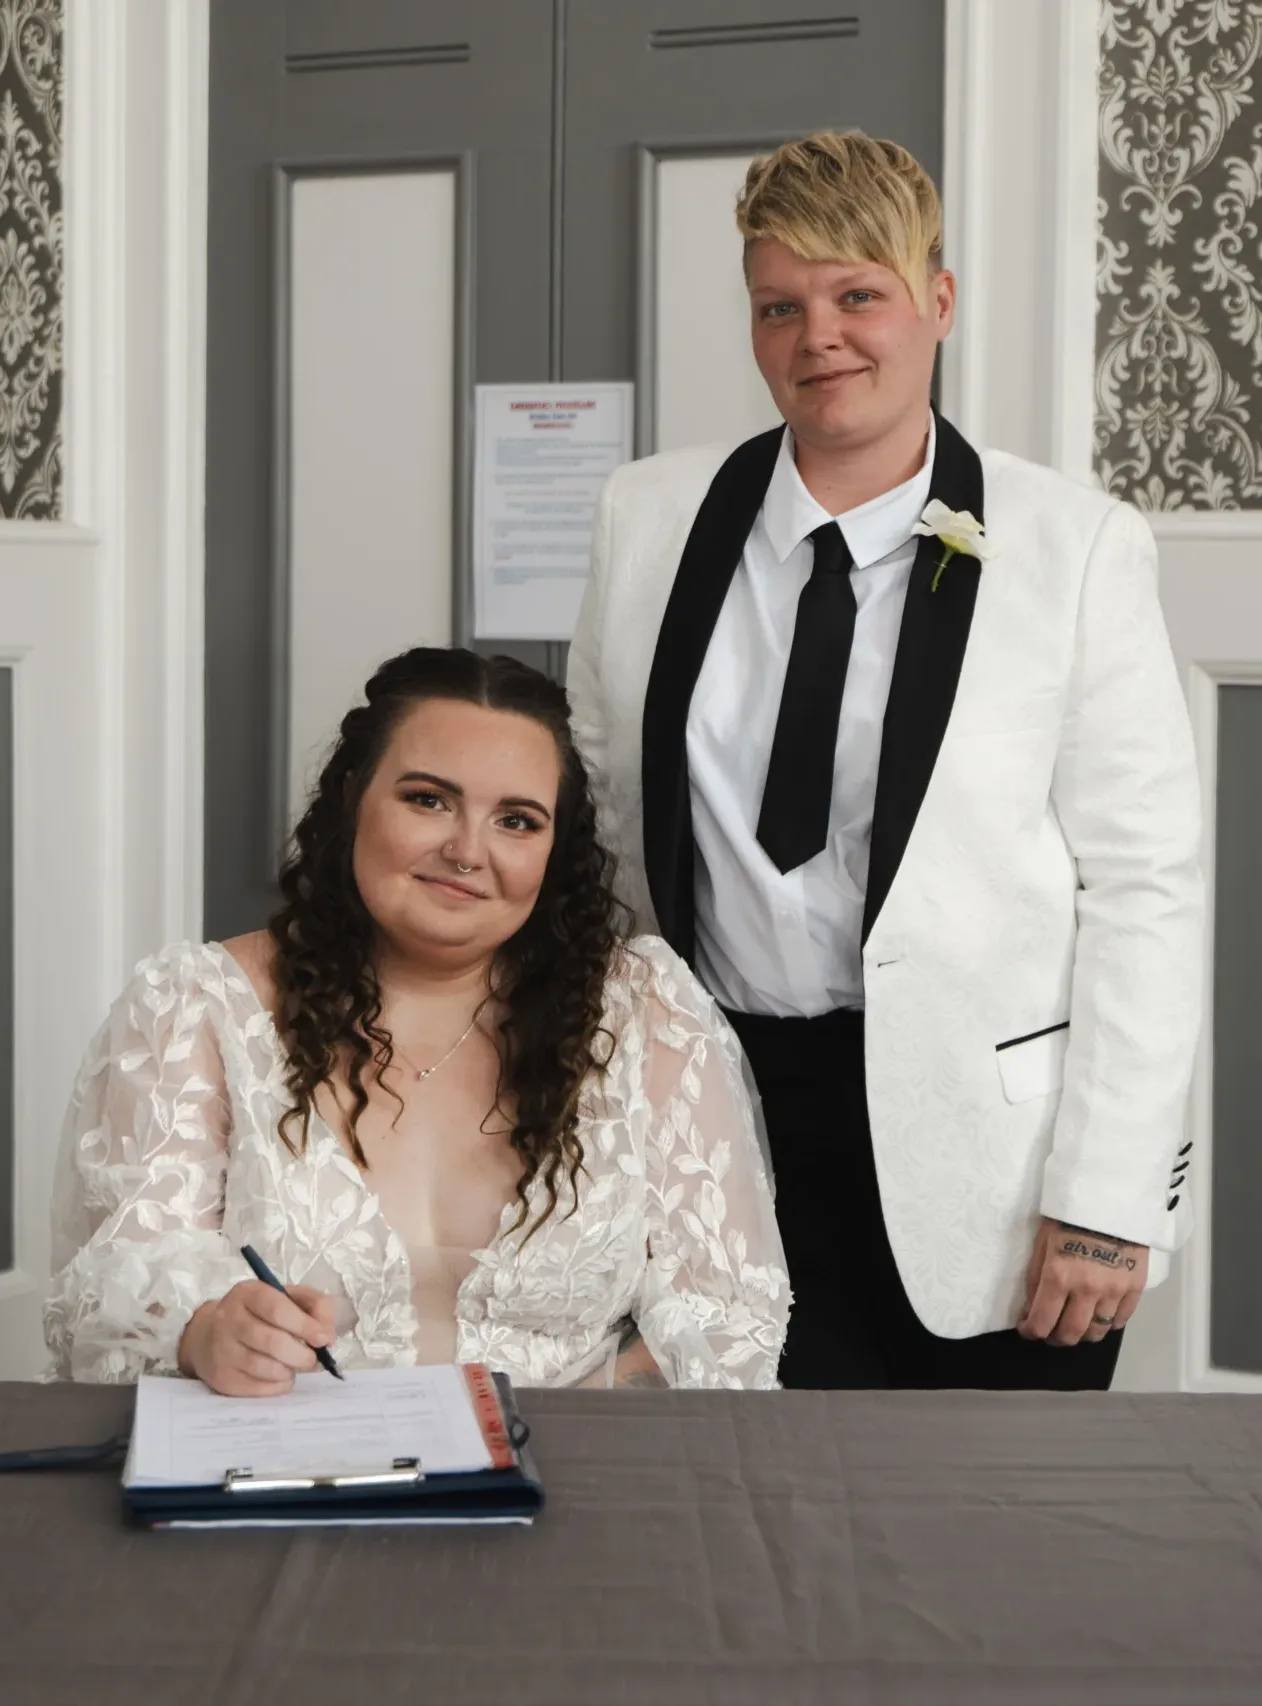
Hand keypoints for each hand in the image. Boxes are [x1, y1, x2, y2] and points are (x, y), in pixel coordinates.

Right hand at [177, 1280, 335, 1395]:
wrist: (209, 1335)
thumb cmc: (259, 1314)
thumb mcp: (288, 1297)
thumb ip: (315, 1306)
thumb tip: (327, 1335)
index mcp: (247, 1293)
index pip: (277, 1309)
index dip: (305, 1326)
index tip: (324, 1339)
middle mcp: (229, 1320)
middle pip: (273, 1342)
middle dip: (302, 1355)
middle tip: (313, 1359)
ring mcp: (221, 1350)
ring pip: (266, 1368)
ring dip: (289, 1371)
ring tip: (292, 1365)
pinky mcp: (221, 1378)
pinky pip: (259, 1388)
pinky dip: (278, 1386)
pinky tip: (278, 1376)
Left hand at [1018, 1217, 1147, 1346]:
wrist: (1110, 1197)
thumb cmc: (1068, 1216)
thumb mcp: (1041, 1243)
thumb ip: (1035, 1279)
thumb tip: (1030, 1309)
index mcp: (1058, 1277)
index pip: (1042, 1322)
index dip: (1031, 1332)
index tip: (1028, 1329)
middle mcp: (1086, 1290)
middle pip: (1071, 1334)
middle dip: (1056, 1338)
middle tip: (1050, 1333)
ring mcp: (1113, 1291)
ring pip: (1097, 1332)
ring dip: (1083, 1334)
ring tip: (1076, 1325)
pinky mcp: (1135, 1287)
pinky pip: (1121, 1319)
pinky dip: (1108, 1323)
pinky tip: (1100, 1315)